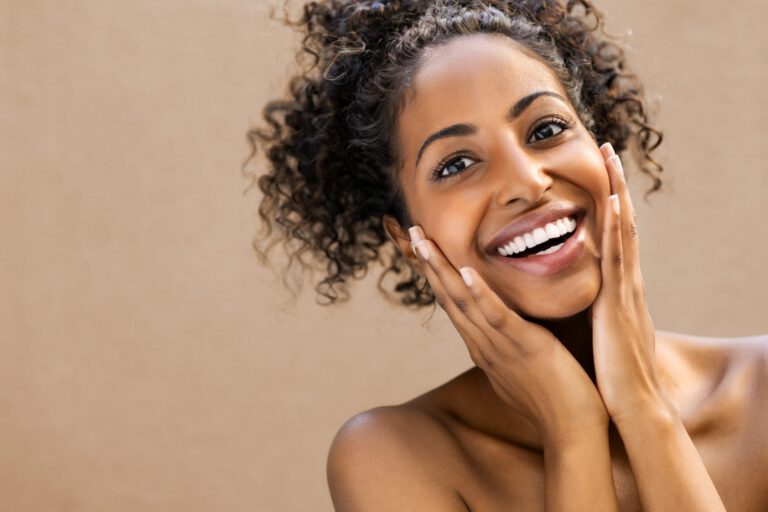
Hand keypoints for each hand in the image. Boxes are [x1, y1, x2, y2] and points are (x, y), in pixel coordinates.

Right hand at [408, 226, 607, 442]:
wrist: (572, 431)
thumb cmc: (554, 398)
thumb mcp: (522, 364)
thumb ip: (509, 342)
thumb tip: (505, 329)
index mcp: (483, 346)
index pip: (453, 303)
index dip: (436, 273)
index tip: (424, 246)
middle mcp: (483, 344)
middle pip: (448, 297)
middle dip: (429, 262)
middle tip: (412, 229)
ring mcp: (500, 346)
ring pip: (463, 301)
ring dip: (441, 269)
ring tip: (424, 241)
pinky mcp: (523, 346)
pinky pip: (497, 316)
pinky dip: (478, 293)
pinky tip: (464, 271)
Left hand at [591, 144, 674, 423]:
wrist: (635, 406)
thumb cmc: (615, 374)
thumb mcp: (605, 333)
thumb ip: (598, 313)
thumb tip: (588, 303)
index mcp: (619, 289)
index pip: (614, 237)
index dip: (610, 204)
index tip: (602, 173)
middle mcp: (626, 282)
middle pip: (621, 223)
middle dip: (615, 185)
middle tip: (608, 148)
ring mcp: (626, 289)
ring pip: (622, 231)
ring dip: (617, 192)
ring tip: (611, 158)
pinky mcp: (620, 302)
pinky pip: (618, 257)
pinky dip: (616, 227)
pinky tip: (613, 202)